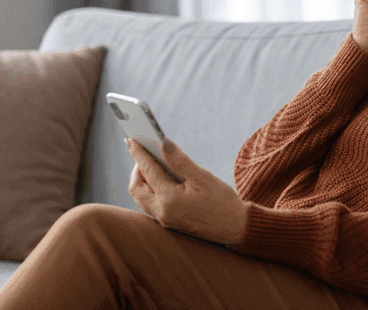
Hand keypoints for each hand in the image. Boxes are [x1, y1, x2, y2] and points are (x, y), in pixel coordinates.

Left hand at [126, 138, 247, 244]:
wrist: (234, 227)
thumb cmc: (222, 201)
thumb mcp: (203, 177)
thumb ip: (180, 161)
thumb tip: (163, 144)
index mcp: (170, 199)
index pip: (148, 171)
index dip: (139, 153)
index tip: (132, 139)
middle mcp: (162, 211)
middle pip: (136, 187)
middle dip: (136, 168)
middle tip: (144, 153)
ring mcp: (164, 219)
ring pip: (140, 198)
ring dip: (141, 180)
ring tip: (150, 164)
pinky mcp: (168, 222)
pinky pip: (149, 204)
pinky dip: (148, 190)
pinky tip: (159, 180)